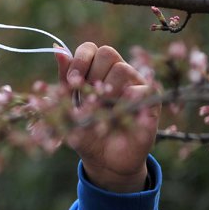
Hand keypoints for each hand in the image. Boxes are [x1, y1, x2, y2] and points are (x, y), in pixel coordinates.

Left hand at [55, 42, 160, 192]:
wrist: (103, 160)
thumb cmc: (85, 131)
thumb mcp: (68, 106)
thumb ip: (65, 79)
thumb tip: (57, 50)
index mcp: (96, 71)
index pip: (90, 48)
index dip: (80, 59)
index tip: (71, 81)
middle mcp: (117, 73)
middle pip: (107, 53)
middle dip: (92, 74)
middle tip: (86, 97)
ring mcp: (135, 84)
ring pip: (122, 69)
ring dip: (106, 91)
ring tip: (102, 111)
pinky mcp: (151, 100)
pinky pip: (141, 88)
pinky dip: (126, 102)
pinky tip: (118, 115)